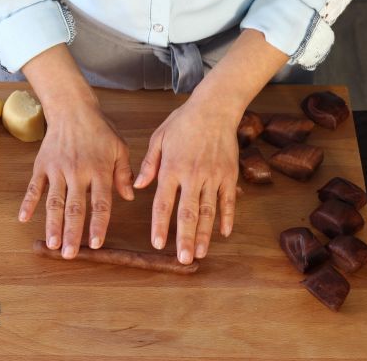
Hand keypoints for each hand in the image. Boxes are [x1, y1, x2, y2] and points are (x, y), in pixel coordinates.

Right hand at [18, 102, 133, 257]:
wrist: (72, 109)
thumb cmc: (99, 130)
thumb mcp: (119, 148)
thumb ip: (124, 173)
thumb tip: (129, 196)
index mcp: (99, 170)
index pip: (100, 203)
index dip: (98, 225)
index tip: (95, 244)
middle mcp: (78, 172)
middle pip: (74, 207)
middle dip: (71, 233)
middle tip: (69, 254)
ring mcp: (57, 169)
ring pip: (54, 201)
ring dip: (52, 224)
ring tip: (52, 244)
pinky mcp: (42, 165)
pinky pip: (34, 187)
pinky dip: (28, 202)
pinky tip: (23, 218)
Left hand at [132, 29, 287, 263]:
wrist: (215, 108)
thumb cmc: (183, 122)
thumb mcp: (159, 138)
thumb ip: (148, 163)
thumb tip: (137, 185)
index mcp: (172, 168)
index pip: (164, 203)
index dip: (160, 225)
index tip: (158, 244)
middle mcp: (192, 176)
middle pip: (188, 213)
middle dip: (186, 238)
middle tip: (184, 259)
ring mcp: (213, 176)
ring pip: (209, 211)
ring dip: (205, 234)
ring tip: (201, 253)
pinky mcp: (229, 175)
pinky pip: (228, 200)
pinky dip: (228, 217)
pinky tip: (224, 233)